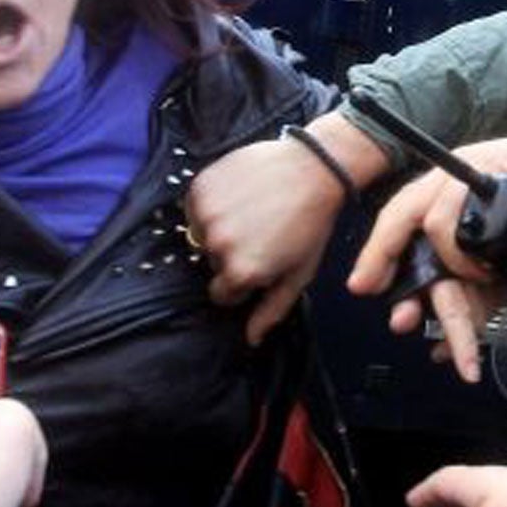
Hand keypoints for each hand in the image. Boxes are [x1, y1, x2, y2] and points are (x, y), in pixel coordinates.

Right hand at [188, 113, 389, 344]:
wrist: (313, 167)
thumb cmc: (310, 224)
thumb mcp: (298, 274)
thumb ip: (272, 310)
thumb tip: (251, 339)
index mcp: (241, 272)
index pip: (222, 293)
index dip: (243, 279)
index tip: (260, 259)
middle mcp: (217, 246)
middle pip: (212, 263)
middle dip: (231, 253)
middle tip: (260, 231)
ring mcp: (206, 214)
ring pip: (200, 235)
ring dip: (218, 228)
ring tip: (249, 211)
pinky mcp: (199, 187)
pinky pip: (194, 207)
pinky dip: (210, 204)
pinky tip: (238, 194)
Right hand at [347, 125, 506, 380]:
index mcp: (467, 174)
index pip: (417, 210)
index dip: (390, 244)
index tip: (377, 280)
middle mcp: (461, 205)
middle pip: (421, 247)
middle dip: (411, 289)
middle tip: (403, 323)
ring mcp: (477, 236)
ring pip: (444, 276)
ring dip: (437, 312)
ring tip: (441, 350)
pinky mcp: (496, 261)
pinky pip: (471, 292)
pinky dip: (464, 321)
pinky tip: (453, 350)